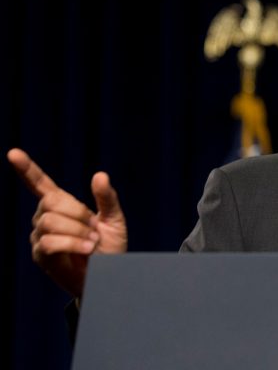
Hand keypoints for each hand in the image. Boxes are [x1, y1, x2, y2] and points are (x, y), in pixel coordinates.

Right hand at [7, 148, 127, 298]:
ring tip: (92, 242)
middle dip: (78, 213)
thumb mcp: (114, 219)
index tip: (13, 153)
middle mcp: (46, 217)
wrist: (109, 274)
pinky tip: (86, 249)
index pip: (40, 184)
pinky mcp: (40, 255)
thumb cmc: (110, 247)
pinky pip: (49, 242)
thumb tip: (99, 175)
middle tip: (94, 228)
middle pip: (51, 202)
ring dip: (77, 231)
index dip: (27, 169)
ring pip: (50, 222)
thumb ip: (107, 198)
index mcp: (62, 205)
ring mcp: (40, 236)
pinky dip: (72, 244)